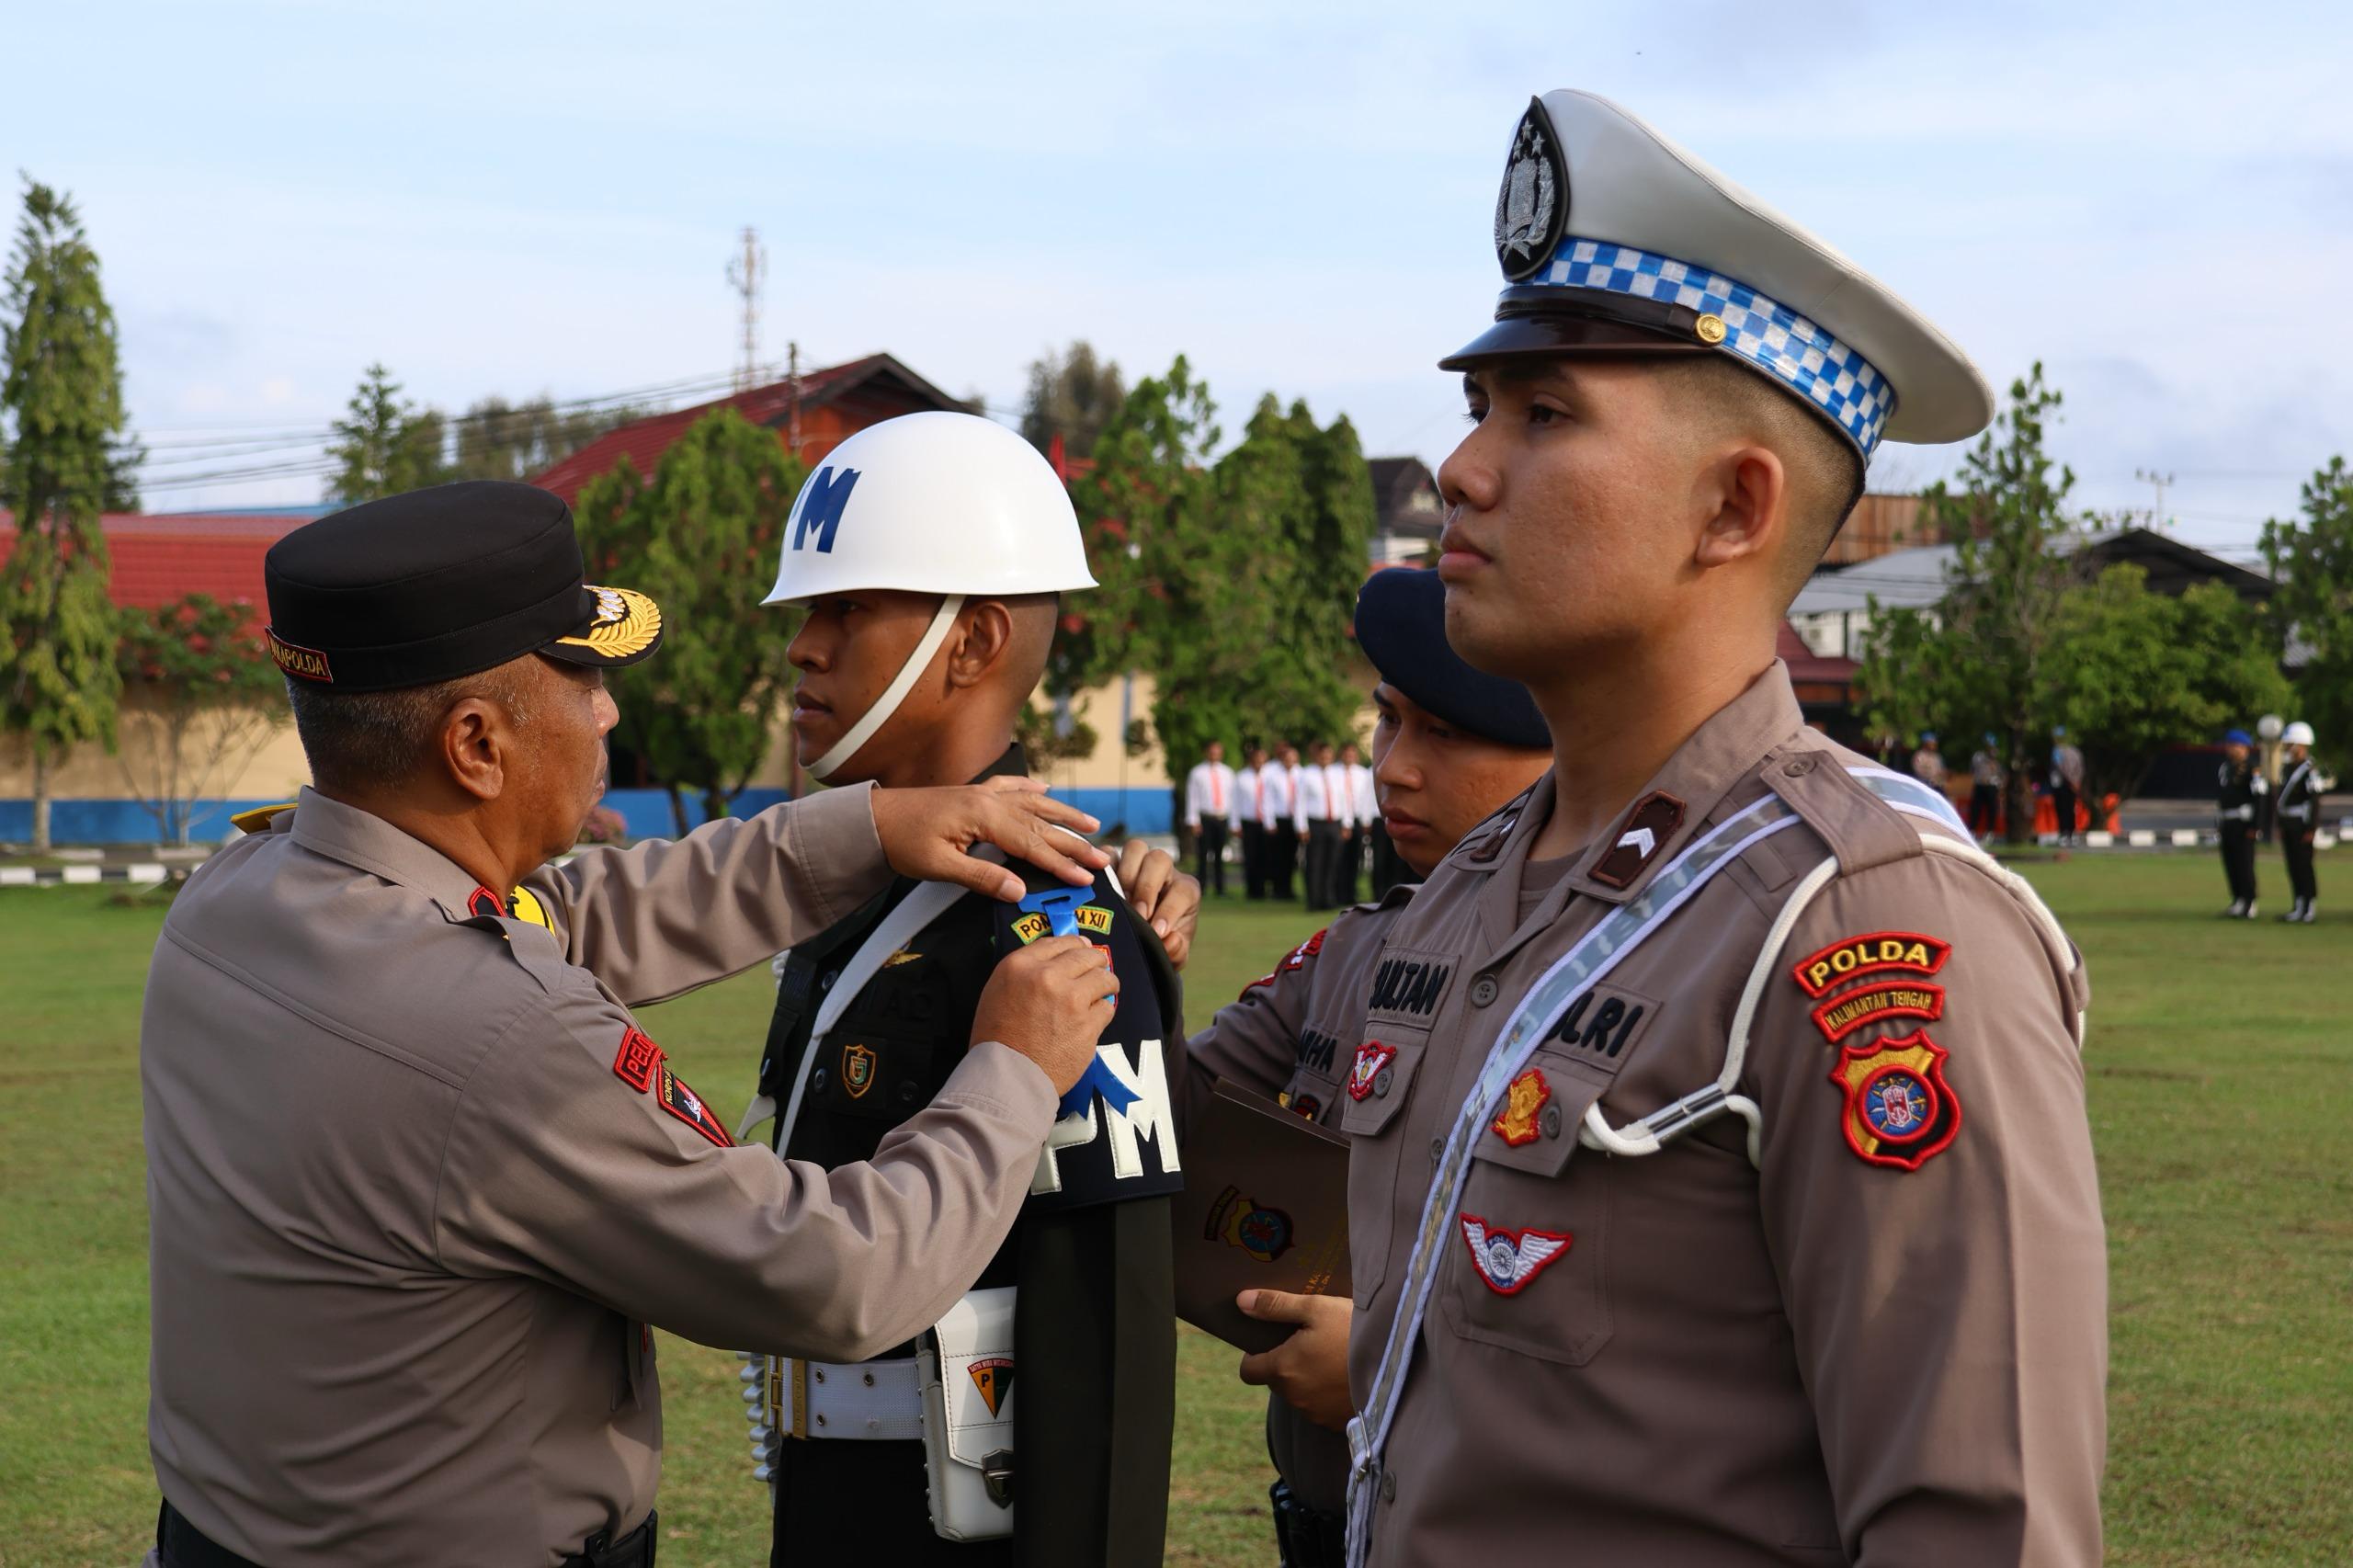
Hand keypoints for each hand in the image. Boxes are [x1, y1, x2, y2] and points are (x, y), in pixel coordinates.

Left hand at [870, 776, 1108, 901]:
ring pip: (1033, 803)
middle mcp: (989, 800)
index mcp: (984, 817)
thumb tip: (1020, 891)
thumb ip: (983, 877)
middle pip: (1041, 824)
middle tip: (1102, 858)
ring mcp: (983, 794)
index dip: (1061, 863)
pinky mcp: (973, 793)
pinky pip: (1010, 787)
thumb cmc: (903, 842)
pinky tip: (1044, 789)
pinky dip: (1030, 788)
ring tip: (1091, 824)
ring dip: (1063, 813)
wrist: (875, 818)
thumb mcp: (941, 867)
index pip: (1033, 844)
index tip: (1086, 877)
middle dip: (1074, 843)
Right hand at [973, 935, 1118, 1095]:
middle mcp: (1048, 976)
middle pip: (1086, 955)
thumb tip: (1058, 960)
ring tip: (1103, 992)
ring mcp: (1072, 1000)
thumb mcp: (997, 990)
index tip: (1081, 950)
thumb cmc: (996, 1037)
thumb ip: (1025, 971)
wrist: (1006, 1076)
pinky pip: (1107, 1008)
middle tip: (1097, 969)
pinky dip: (1103, 1012)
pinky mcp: (1088, 1024)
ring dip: (1106, 983)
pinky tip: (1094, 1018)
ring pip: (1104, 978)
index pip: (1058, 941)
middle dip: (1095, 961)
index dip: (1074, 945)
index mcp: (1020, 965)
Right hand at [1116, 840, 1201, 969]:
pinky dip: (1103, 868)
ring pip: (1135, 849)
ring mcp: (1138, 864)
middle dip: (1147, 887)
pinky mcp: (1114, 864)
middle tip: (1138, 914)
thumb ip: (1176, 951)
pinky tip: (1100, 892)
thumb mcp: (1173, 955)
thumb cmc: (1161, 944)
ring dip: (1126, 874)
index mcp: (1185, 891)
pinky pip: (1107, 853)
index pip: (1183, 890)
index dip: (1170, 910)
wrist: (1143, 941)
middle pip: (1159, 859)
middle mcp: (1164, 871)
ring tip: (1119, 901)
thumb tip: (1169, 940)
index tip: (1157, 931)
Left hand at [1235, 1289, 1353, 1430]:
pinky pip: (1320, 1407)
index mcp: (1283, 1368)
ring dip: (1307, 1379)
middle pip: (1276, 1380)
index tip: (1274, 1341)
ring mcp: (1315, 1413)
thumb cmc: (1353, 1331)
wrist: (1399, 1364)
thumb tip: (1241, 1301)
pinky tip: (1345, 1375)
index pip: (1248, 1370)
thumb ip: (1276, 1305)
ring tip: (1333, 1356)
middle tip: (1311, 1341)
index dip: (1255, 1355)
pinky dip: (1327, 1394)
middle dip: (1286, 1363)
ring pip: (1298, 1394)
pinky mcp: (1335, 1422)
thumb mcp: (1315, 1308)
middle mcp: (1294, 1396)